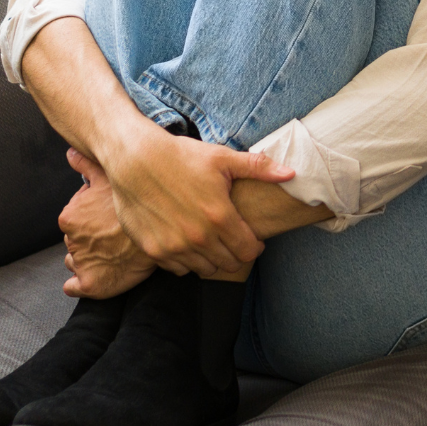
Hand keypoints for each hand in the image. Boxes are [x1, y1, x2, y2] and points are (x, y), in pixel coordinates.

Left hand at [58, 149, 158, 297]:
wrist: (158, 233)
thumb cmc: (134, 203)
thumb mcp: (108, 178)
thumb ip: (86, 165)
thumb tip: (70, 152)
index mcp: (70, 217)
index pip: (74, 221)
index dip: (91, 220)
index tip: (108, 221)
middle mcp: (71, 241)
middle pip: (76, 242)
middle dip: (90, 240)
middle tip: (113, 237)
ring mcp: (80, 264)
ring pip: (77, 262)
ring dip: (89, 260)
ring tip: (111, 255)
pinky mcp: (89, 284)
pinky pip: (75, 286)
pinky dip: (80, 283)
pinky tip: (96, 276)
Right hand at [101, 129, 292, 278]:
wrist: (135, 159)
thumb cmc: (181, 156)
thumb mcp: (222, 157)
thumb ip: (259, 168)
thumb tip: (291, 174)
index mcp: (219, 217)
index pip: (248, 251)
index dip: (254, 246)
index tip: (252, 238)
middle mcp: (198, 237)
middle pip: (229, 263)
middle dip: (235, 253)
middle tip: (232, 239)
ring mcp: (174, 247)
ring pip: (204, 269)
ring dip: (211, 258)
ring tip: (210, 241)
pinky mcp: (153, 250)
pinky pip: (178, 269)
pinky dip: (186, 260)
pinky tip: (187, 242)